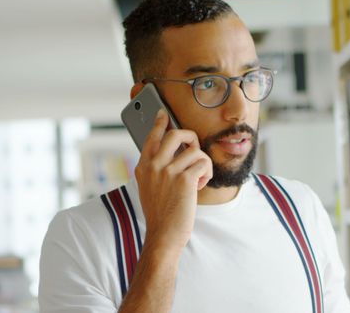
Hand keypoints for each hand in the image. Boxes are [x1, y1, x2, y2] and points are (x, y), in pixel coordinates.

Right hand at [134, 109, 212, 251]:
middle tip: (195, 149)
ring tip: (198, 179)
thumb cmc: (161, 214)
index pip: (152, 137)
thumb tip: (177, 151)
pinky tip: (200, 185)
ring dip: (202, 164)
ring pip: (195, 150)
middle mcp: (153, 165)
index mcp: (143, 166)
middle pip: (175, 134)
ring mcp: (168, 171)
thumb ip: (157, 169)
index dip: (159, 123)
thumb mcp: (150, 188)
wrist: (163, 235)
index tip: (164, 114)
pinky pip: (203, 163)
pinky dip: (206, 173)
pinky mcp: (184, 179)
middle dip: (191, 137)